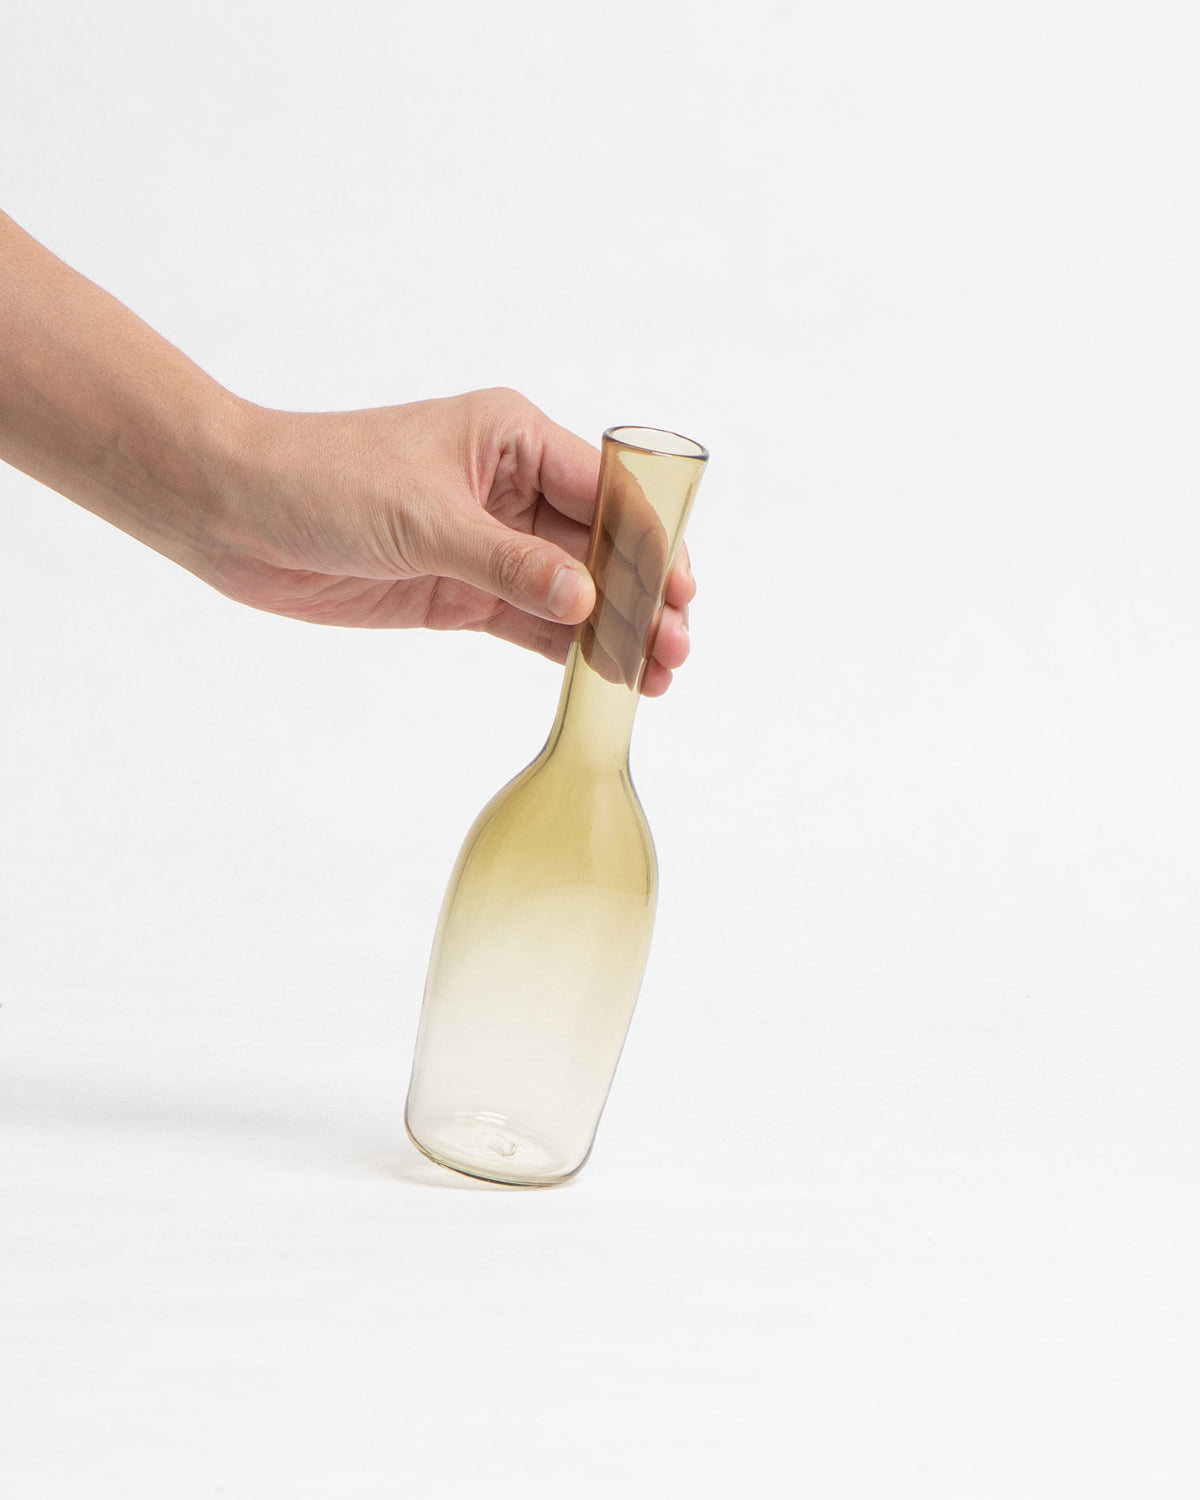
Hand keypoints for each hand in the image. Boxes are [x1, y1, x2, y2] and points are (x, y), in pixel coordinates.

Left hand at [206, 388, 694, 694]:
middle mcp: (511, 489)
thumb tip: (587, 601)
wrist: (235, 514)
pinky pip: (529, 622)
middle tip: (677, 647)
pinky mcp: (459, 591)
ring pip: (571, 591)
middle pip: (600, 546)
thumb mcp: (425, 520)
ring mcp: (488, 544)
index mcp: (512, 440)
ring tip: (658, 675)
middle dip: (642, 595)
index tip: (683, 591)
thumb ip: (510, 565)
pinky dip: (565, 649)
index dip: (650, 541)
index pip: (606, 490)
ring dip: (612, 631)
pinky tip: (605, 677)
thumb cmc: (323, 481)